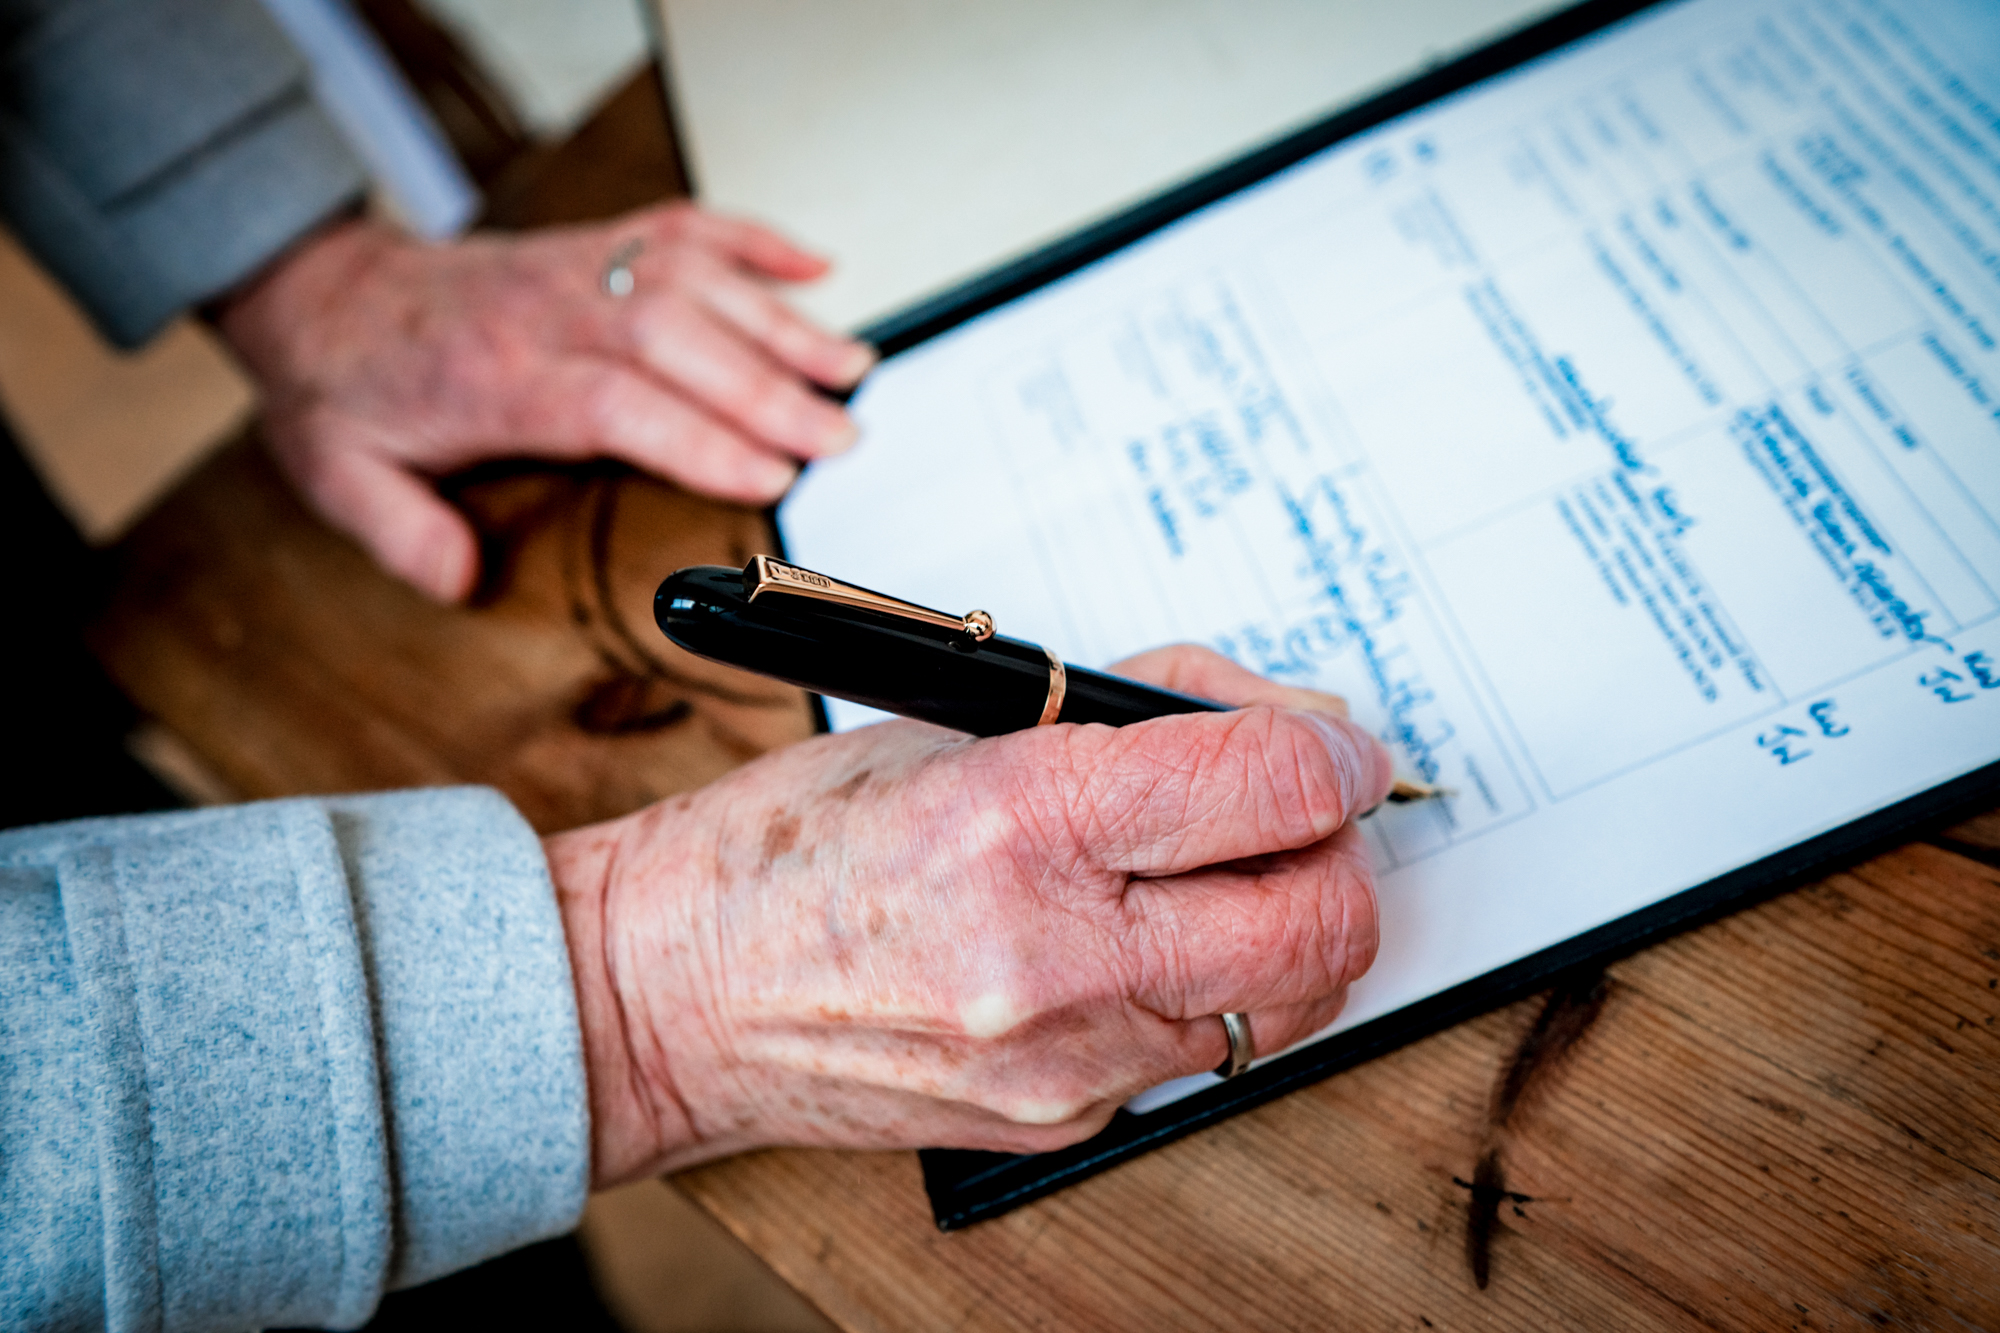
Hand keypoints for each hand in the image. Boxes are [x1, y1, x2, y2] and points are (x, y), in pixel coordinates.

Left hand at [215, 204, 873, 601]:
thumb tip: (460, 580)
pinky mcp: (595, 244)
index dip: (702, 436)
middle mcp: (550, 310)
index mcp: (499, 376)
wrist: (321, 296)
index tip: (772, 471)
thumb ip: (403, 533)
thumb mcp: (342, 478)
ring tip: (853, 364)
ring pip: (695, 278)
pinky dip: (755, 238)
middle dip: (772, 386)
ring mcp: (579, 269)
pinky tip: (813, 261)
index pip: (619, 403)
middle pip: (679, 338)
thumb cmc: (349, 389)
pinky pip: (683, 226)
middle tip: (843, 434)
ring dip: (782, 318)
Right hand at [546, 645, 1392, 1186]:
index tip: (1335, 745)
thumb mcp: (958, 727)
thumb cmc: (793, 846)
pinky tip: (1140, 944)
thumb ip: (1135, 717)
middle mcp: (1052, 957)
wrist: (672, 991)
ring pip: (1284, 1003)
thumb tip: (1284, 723)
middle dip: (1340, 854)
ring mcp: (1063, 1062)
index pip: (1265, 787)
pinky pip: (1198, 1053)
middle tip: (1304, 816)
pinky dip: (1206, 989)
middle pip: (1318, 921)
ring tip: (1227, 877)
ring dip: (1290, 928)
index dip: (1330, 753)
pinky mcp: (1064, 1123)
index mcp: (1017, 821)